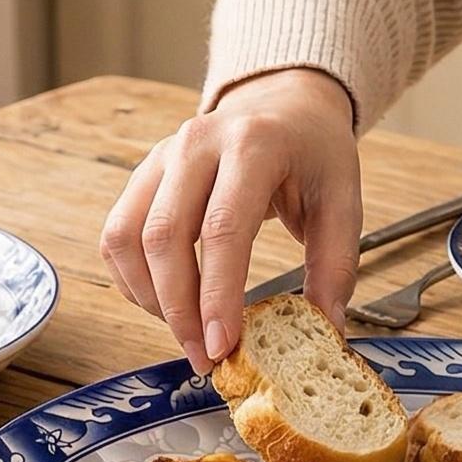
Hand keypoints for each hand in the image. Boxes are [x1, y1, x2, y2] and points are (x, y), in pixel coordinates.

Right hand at [99, 68, 361, 373]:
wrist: (286, 104)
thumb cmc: (315, 153)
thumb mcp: (344, 201)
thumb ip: (335, 266)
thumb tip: (324, 330)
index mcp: (254, 144)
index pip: (223, 228)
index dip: (217, 294)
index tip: (222, 346)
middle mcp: (197, 142)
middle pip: (164, 235)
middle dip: (178, 309)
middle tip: (203, 357)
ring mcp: (163, 155)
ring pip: (127, 237)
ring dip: (150, 298)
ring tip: (186, 333)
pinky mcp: (144, 173)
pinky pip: (116, 235)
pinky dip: (133, 280)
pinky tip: (166, 304)